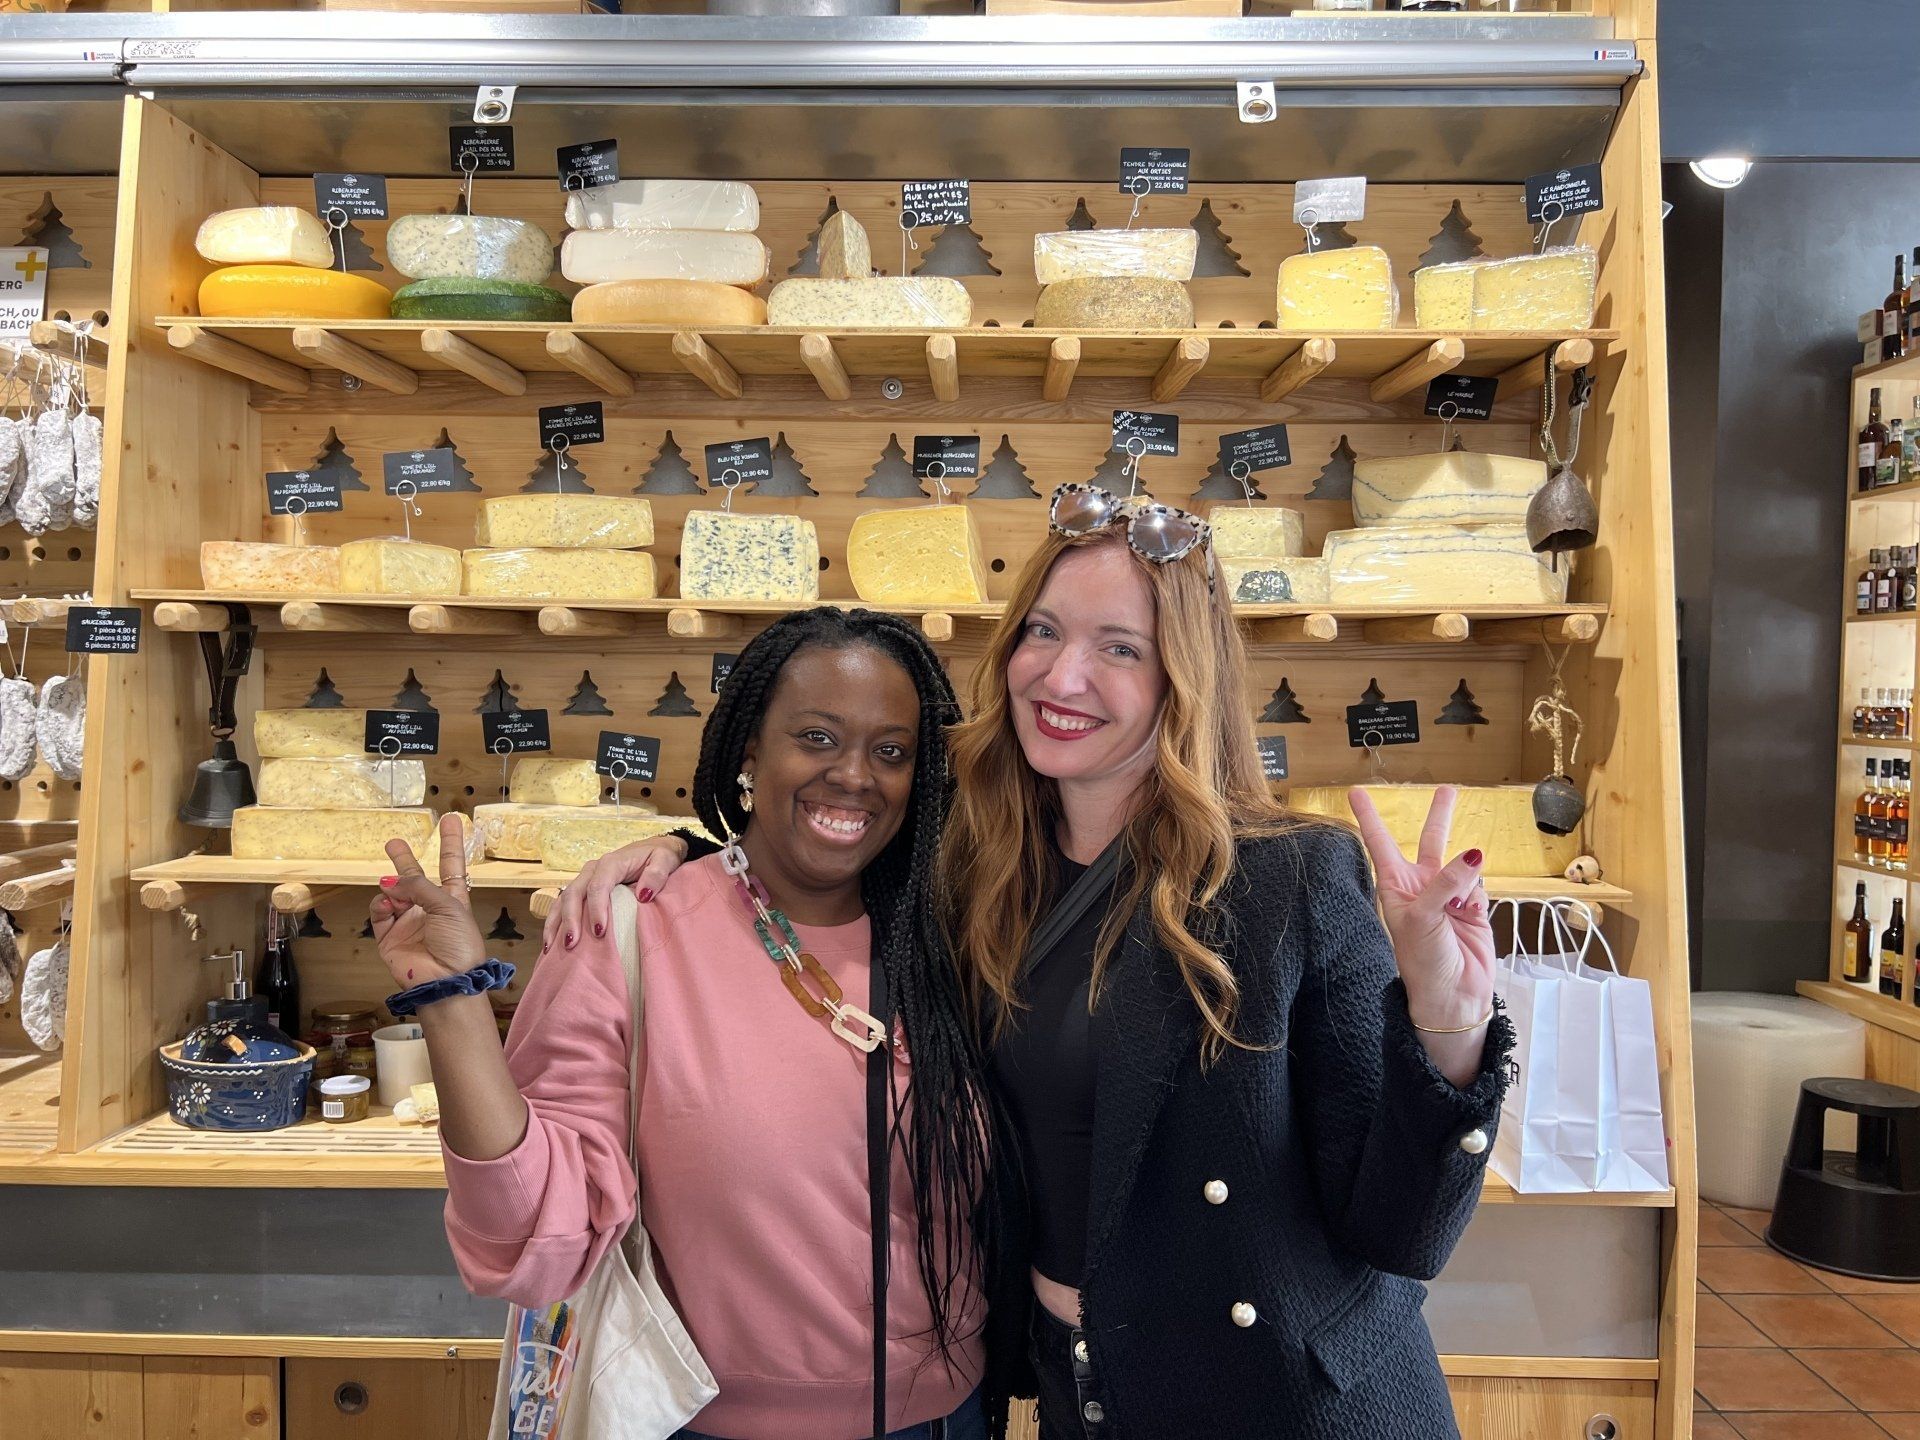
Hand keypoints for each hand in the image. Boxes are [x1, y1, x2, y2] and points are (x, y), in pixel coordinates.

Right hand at [370, 814, 486, 988]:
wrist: (446, 980)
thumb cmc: (459, 943)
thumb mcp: (449, 906)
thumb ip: (420, 887)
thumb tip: (391, 880)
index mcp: (452, 899)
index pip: (451, 865)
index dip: (451, 842)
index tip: (451, 820)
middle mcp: (428, 908)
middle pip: (414, 877)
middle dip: (403, 860)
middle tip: (393, 843)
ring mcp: (408, 922)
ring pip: (393, 893)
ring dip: (393, 887)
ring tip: (395, 891)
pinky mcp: (389, 936)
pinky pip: (379, 913)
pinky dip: (381, 904)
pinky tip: (388, 903)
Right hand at [539, 834, 689, 952]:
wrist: (655, 849)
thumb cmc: (660, 857)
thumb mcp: (665, 860)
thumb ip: (657, 875)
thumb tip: (643, 894)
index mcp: (612, 863)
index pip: (598, 886)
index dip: (596, 909)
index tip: (599, 932)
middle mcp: (593, 869)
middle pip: (574, 893)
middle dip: (570, 919)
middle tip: (572, 945)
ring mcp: (585, 879)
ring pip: (563, 899)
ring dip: (555, 923)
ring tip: (552, 948)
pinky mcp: (583, 888)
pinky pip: (563, 904)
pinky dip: (555, 922)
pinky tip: (552, 943)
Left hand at [1347, 785, 1495, 1032]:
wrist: (1452, 997)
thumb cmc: (1423, 961)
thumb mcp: (1423, 918)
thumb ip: (1446, 882)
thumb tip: (1473, 854)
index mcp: (1395, 887)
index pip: (1379, 842)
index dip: (1368, 816)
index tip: (1355, 792)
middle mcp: (1421, 887)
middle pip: (1431, 841)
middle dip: (1441, 816)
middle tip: (1449, 789)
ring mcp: (1449, 896)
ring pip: (1463, 865)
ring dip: (1463, 879)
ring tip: (1457, 910)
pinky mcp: (1474, 907)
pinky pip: (1480, 886)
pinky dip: (1477, 897)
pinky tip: (1470, 916)